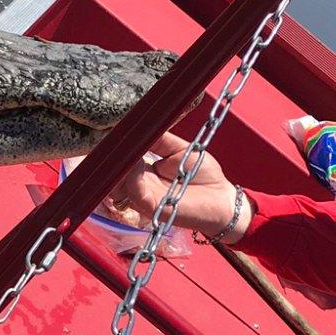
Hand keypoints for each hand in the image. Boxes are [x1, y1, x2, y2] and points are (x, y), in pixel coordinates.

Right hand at [105, 131, 242, 239]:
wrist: (221, 197)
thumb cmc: (203, 174)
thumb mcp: (180, 149)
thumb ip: (159, 140)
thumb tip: (140, 125)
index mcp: (144, 172)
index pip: (121, 160)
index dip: (116, 148)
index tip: (115, 134)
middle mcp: (140, 186)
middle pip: (114, 172)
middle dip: (113, 156)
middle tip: (116, 141)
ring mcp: (144, 198)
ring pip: (120, 183)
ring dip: (121, 165)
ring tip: (126, 149)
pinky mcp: (153, 209)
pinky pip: (136, 193)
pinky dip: (133, 178)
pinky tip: (136, 164)